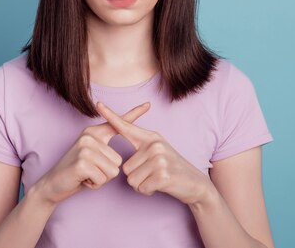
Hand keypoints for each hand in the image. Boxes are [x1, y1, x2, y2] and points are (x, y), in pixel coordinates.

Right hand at [35, 102, 151, 205]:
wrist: (53, 184)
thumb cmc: (77, 172)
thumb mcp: (92, 155)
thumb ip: (105, 149)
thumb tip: (122, 147)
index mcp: (94, 132)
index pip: (117, 123)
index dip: (134, 114)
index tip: (148, 104)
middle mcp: (89, 136)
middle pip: (118, 161)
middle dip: (106, 173)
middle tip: (89, 171)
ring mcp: (85, 148)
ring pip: (112, 171)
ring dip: (101, 179)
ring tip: (86, 174)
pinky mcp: (82, 161)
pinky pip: (103, 179)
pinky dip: (94, 185)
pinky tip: (82, 179)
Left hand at [95, 101, 210, 205]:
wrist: (195, 183)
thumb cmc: (172, 169)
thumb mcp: (158, 152)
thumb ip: (141, 149)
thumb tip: (123, 159)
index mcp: (151, 137)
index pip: (126, 126)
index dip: (111, 116)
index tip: (98, 104)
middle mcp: (154, 144)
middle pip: (125, 167)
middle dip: (137, 177)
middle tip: (153, 174)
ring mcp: (159, 158)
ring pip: (131, 179)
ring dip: (142, 185)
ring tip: (157, 179)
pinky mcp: (162, 174)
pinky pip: (141, 187)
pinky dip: (148, 191)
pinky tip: (160, 185)